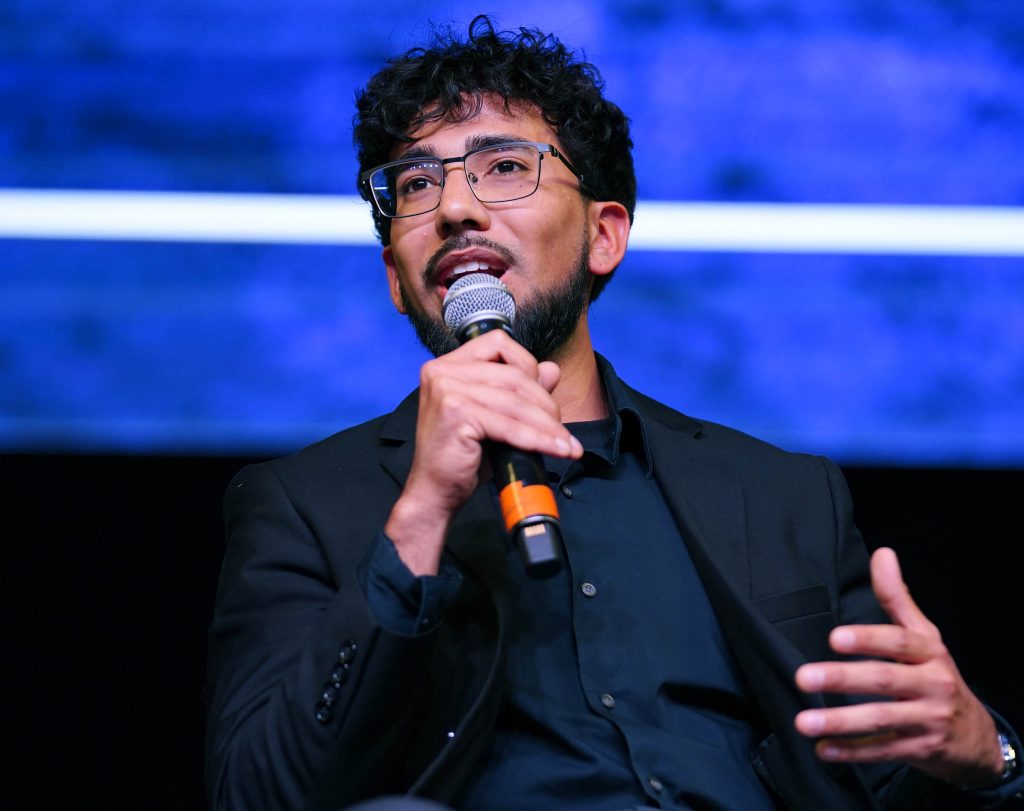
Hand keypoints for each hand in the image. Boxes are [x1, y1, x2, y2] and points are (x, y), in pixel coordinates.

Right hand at [385, 330, 582, 574]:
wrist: (435, 491)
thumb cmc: (462, 455)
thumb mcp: (495, 416)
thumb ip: (520, 390)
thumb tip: (551, 369)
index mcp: (448, 364)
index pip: (499, 345)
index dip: (529, 367)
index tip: (547, 396)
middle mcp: (442, 370)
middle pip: (513, 375)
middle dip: (545, 403)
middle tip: (561, 430)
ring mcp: (446, 388)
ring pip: (515, 401)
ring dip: (547, 425)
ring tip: (566, 444)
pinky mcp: (455, 412)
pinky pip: (509, 425)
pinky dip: (537, 439)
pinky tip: (555, 449)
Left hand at [794, 547, 1004, 785]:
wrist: (977, 736)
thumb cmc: (937, 676)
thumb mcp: (925, 635)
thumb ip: (897, 597)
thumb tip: (882, 554)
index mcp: (928, 653)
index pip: (898, 642)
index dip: (868, 639)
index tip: (835, 638)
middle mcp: (931, 686)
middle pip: (884, 681)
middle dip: (842, 679)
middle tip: (802, 677)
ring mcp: (926, 721)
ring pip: (880, 721)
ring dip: (840, 722)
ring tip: (803, 721)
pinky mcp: (919, 750)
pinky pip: (883, 752)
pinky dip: (852, 752)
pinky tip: (824, 750)